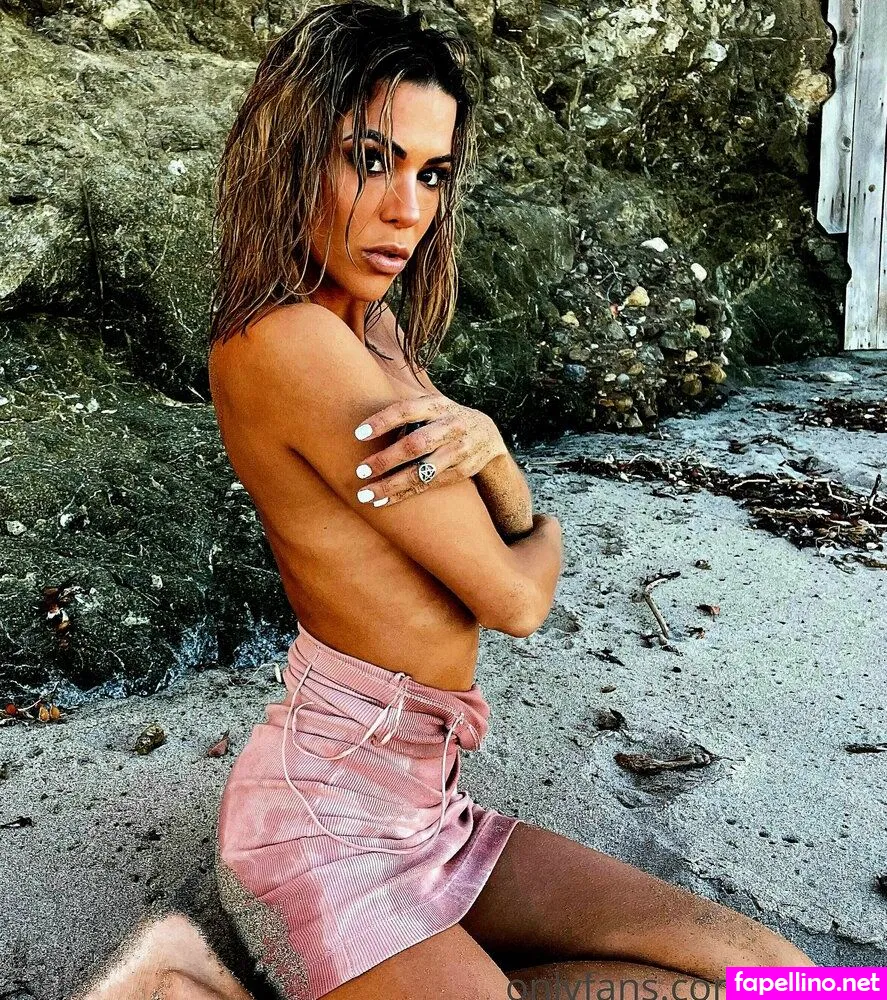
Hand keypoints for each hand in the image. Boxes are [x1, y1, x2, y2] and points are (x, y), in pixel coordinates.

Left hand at [352, 393, 506, 506]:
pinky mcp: (461, 472)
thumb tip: (361, 411)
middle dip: (386, 459)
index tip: (358, 434)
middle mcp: (451, 426)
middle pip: (416, 445)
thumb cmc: (444, 418)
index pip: (407, 410)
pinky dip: (404, 494)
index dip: (382, 421)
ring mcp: (459, 451)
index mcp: (438, 405)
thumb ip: (406, 409)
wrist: (488, 436)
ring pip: (422, 471)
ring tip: (366, 494)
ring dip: (392, 484)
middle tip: (360, 470)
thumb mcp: (432, 405)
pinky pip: (428, 486)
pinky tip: (383, 500)